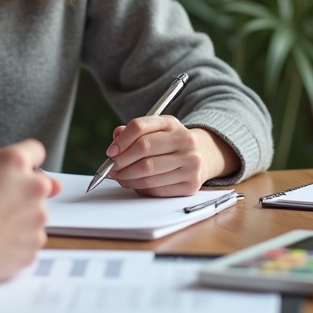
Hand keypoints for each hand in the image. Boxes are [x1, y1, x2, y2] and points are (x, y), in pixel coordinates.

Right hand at [0, 139, 61, 282]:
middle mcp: (34, 187)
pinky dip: (17, 239)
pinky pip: (30, 238)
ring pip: (34, 212)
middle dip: (21, 190)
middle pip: (37, 184)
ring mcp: (37, 218)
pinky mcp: (35, 243)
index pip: (34, 150)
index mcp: (15, 162)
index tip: (11, 170)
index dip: (22, 158)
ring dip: (20, 215)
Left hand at [105, 117, 238, 196]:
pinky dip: (141, 188)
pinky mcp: (191, 184)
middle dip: (121, 161)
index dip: (121, 141)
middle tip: (111, 169)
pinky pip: (157, 189)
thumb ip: (133, 132)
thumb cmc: (169, 144)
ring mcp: (191, 163)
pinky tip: (136, 184)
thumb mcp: (154, 130)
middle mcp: (185, 140)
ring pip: (148, 172)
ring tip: (120, 178)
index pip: (139, 126)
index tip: (111, 152)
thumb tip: (116, 138)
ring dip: (128, 178)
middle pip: (143, 149)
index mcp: (171, 123)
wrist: (201, 156)